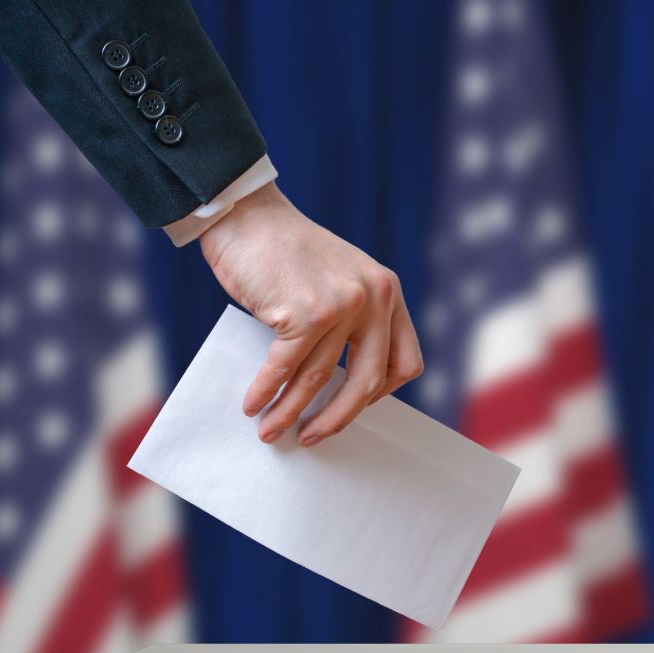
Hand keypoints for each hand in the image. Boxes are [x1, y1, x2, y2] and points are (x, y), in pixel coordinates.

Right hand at [199, 182, 422, 445]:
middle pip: (368, 382)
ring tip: (271, 431)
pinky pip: (285, 368)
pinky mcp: (304, 312)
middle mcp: (374, 298)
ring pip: (319, 379)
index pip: (406, 362)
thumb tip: (338, 389)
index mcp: (388, 292)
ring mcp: (341, 305)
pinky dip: (266, 392)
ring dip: (290, 412)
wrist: (247, 215)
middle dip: (337, 419)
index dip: (380, 394)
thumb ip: (352, 322)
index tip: (352, 405)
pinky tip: (253, 404)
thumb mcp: (341, 280)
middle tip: (312, 437)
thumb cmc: (286, 254)